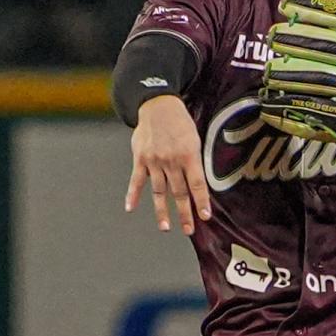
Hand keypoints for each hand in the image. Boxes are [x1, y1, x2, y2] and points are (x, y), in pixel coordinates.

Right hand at [125, 94, 212, 234]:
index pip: (197, 183)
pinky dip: (132, 194)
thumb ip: (194, 162)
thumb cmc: (180, 123)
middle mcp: (171, 160)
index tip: (205, 216)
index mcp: (188, 154)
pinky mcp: (140, 159)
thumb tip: (199, 185)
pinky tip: (130, 208)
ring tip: (165, 227)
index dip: (201, 201)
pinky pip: (136, 180)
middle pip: (179, 192)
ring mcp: (154, 161)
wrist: (158, 105)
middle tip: (189, 230)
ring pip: (159, 191)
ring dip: (162, 211)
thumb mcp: (195, 139)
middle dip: (184, 213)